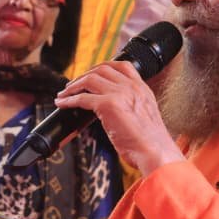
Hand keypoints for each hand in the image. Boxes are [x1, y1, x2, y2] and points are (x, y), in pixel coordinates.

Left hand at [55, 61, 184, 175]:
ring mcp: (120, 94)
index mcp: (142, 88)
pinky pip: (82, 98)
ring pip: (89, 79)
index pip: (122, 65)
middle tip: (73, 85)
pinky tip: (62, 104)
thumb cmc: (151, 142)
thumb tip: (117, 109)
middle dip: (84, 75)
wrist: (156, 152)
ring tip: (64, 94)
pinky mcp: (108, 105)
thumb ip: (133, 106)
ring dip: (73, 86)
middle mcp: (131, 87)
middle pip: (102, 69)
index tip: (91, 73)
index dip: (103, 66)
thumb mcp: (146, 115)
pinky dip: (69, 100)